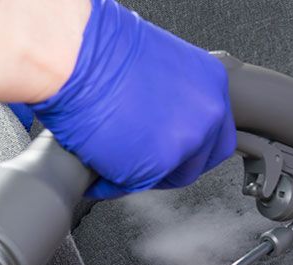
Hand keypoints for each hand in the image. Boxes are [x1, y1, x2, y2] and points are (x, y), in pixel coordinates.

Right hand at [29, 0, 235, 198]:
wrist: (74, 55)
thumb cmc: (101, 52)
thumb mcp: (159, 68)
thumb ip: (177, 100)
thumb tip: (167, 125)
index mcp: (211, 83)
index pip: (218, 133)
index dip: (195, 147)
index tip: (177, 152)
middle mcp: (208, 112)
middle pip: (200, 160)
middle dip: (172, 167)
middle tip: (143, 161)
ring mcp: (187, 140)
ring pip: (171, 175)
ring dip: (144, 174)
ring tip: (114, 160)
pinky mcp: (159, 164)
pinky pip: (139, 185)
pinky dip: (115, 183)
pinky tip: (99, 170)